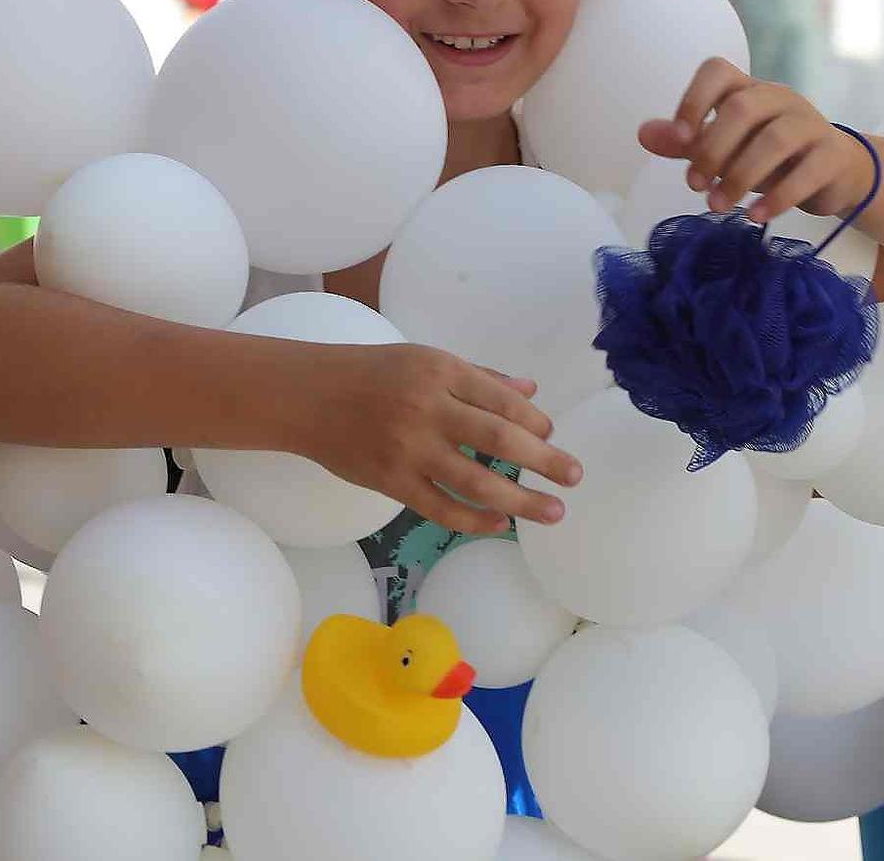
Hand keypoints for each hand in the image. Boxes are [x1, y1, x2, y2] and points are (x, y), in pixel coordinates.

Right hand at [292, 344, 581, 535]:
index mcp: (440, 371)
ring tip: (552, 511)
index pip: (503, 401)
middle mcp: (428, 408)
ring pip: (476, 481)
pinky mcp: (390, 481)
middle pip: (501, 440)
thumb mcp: (425, 360)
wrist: (308, 396)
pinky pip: (440, 507)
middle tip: (574, 476)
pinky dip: (474, 519)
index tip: (551, 434)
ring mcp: (409, 448)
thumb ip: (479, 379)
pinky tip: (499, 523)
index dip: (536, 421)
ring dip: (521, 499)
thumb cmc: (371, 373)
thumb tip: (531, 393)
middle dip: (545, 461)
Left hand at [639, 58, 870, 222]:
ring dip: (740, 177)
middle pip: (742, 108)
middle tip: (695, 186)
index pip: (717, 72)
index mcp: (747, 89)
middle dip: (712, 149)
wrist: (835, 172)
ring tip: (717, 206)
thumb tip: (644, 134)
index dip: (693, 99)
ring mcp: (810, 123)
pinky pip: (806, 172)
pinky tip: (755, 216)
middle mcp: (779, 98)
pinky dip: (778, 197)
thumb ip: (687, 143)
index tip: (679, 138)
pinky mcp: (833, 155)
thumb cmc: (769, 156)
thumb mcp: (725, 149)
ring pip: (775, 140)